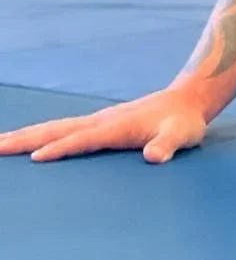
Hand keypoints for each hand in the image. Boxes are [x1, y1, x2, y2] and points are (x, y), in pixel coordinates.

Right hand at [0, 87, 208, 163]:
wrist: (186, 100)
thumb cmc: (184, 122)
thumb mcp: (183, 135)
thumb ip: (169, 145)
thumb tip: (154, 156)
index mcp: (117, 127)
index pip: (85, 139)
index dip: (63, 148)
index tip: (36, 158)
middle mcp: (101, 121)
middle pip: (57, 130)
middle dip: (26, 139)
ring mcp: (97, 120)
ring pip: (54, 127)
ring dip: (25, 135)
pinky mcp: (97, 123)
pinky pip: (61, 129)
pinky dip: (39, 134)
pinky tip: (26, 140)